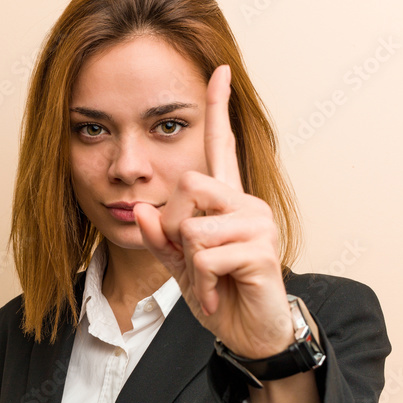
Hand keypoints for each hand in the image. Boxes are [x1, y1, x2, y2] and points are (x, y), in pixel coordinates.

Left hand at [133, 64, 293, 359]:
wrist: (250, 332)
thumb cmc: (219, 291)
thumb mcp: (179, 263)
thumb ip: (158, 236)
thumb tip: (141, 209)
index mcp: (227, 200)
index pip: (223, 144)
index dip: (218, 108)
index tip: (218, 70)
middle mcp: (246, 203)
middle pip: (188, 184)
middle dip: (174, 228)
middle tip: (191, 258)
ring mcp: (257, 225)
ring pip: (192, 227)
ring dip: (189, 263)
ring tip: (209, 280)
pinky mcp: (261, 251)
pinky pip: (205, 256)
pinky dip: (202, 284)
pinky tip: (217, 295)